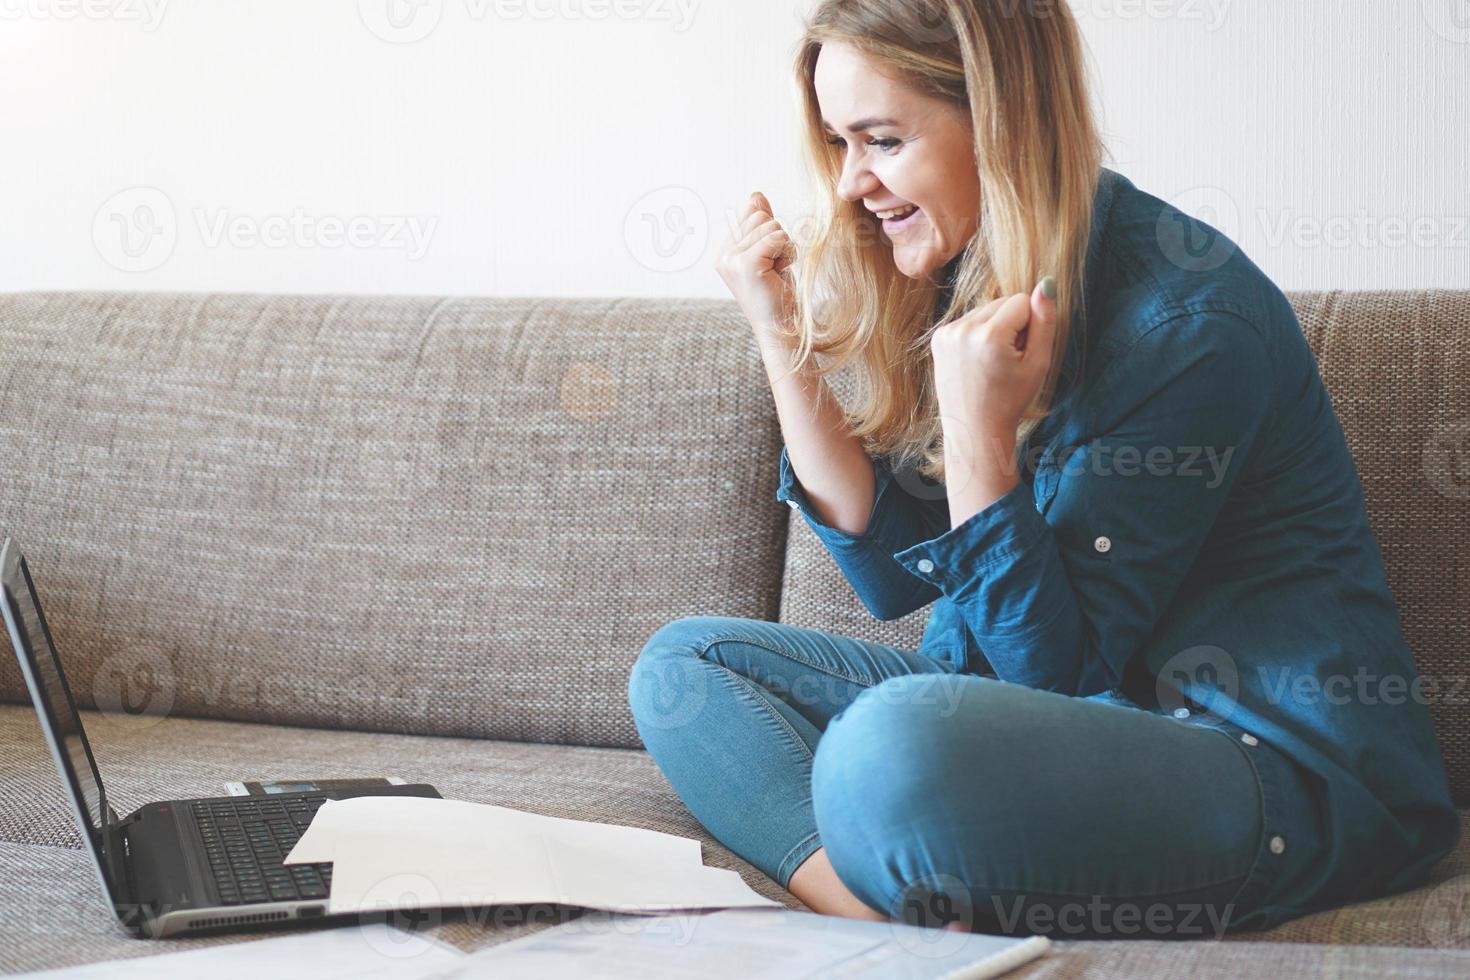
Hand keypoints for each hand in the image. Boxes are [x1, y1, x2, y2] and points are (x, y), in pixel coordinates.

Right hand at [715, 191, 796, 340]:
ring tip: (777, 272)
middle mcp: (722, 254)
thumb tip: (756, 196)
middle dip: (778, 239)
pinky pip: (777, 237)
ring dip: (784, 248)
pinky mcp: (746, 264)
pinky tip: (780, 273)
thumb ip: (761, 225)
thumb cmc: (777, 295)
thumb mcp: (770, 254)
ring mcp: (731, 259)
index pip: (753, 214)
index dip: (771, 235)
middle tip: (775, 268)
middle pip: (761, 216)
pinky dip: (786, 253)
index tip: (769, 263)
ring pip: (771, 225)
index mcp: (724, 251)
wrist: (780, 329)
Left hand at [929, 277, 1058, 438]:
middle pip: (1002, 302)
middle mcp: (963, 330)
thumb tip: (1047, 283)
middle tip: (1006, 360)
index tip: (1020, 354)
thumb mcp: (1037, 363)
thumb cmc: (1010, 400)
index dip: (1029, 326)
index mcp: (989, 336)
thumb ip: (1045, 321)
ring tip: (991, 362)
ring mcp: (947, 333)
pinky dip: (978, 334)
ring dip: (994, 328)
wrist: (974, 429)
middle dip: (1011, 325)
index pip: (1021, 301)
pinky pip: (969, 320)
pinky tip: (977, 360)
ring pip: (986, 310)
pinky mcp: (938, 338)